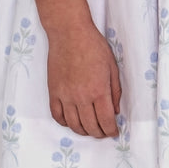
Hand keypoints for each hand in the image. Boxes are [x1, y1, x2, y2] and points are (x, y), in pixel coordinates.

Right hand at [46, 23, 122, 137]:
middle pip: (90, 126)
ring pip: (73, 124)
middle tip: (103, 133)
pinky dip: (65, 123)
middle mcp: (81, 97)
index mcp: (99, 90)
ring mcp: (65, 96)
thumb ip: (115, 91)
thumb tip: (115, 111)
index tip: (114, 132)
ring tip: (89, 130)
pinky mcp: (53, 92)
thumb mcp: (112, 67)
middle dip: (99, 133)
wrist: (69, 34)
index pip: (106, 120)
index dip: (111, 130)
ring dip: (83, 131)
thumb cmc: (94, 46)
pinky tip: (72, 122)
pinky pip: (57, 115)